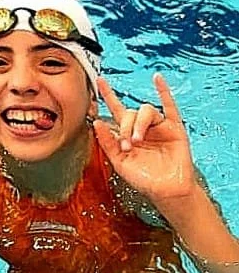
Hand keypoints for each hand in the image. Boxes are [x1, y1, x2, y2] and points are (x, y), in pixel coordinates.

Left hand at [94, 74, 198, 211]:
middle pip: (130, 113)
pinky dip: (164, 92)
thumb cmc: (144, 179)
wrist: (166, 192)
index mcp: (128, 133)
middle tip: (126, 144)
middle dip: (125, 127)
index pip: (116, 109)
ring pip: (146, 111)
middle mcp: (142, 127)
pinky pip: (170, 107)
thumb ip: (107, 143)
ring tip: (138, 139)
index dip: (108, 95)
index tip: (99, 81)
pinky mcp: (175, 129)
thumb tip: (97, 123)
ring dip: (139, 123)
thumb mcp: (119, 162)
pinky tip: (158, 80)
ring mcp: (159, 127)